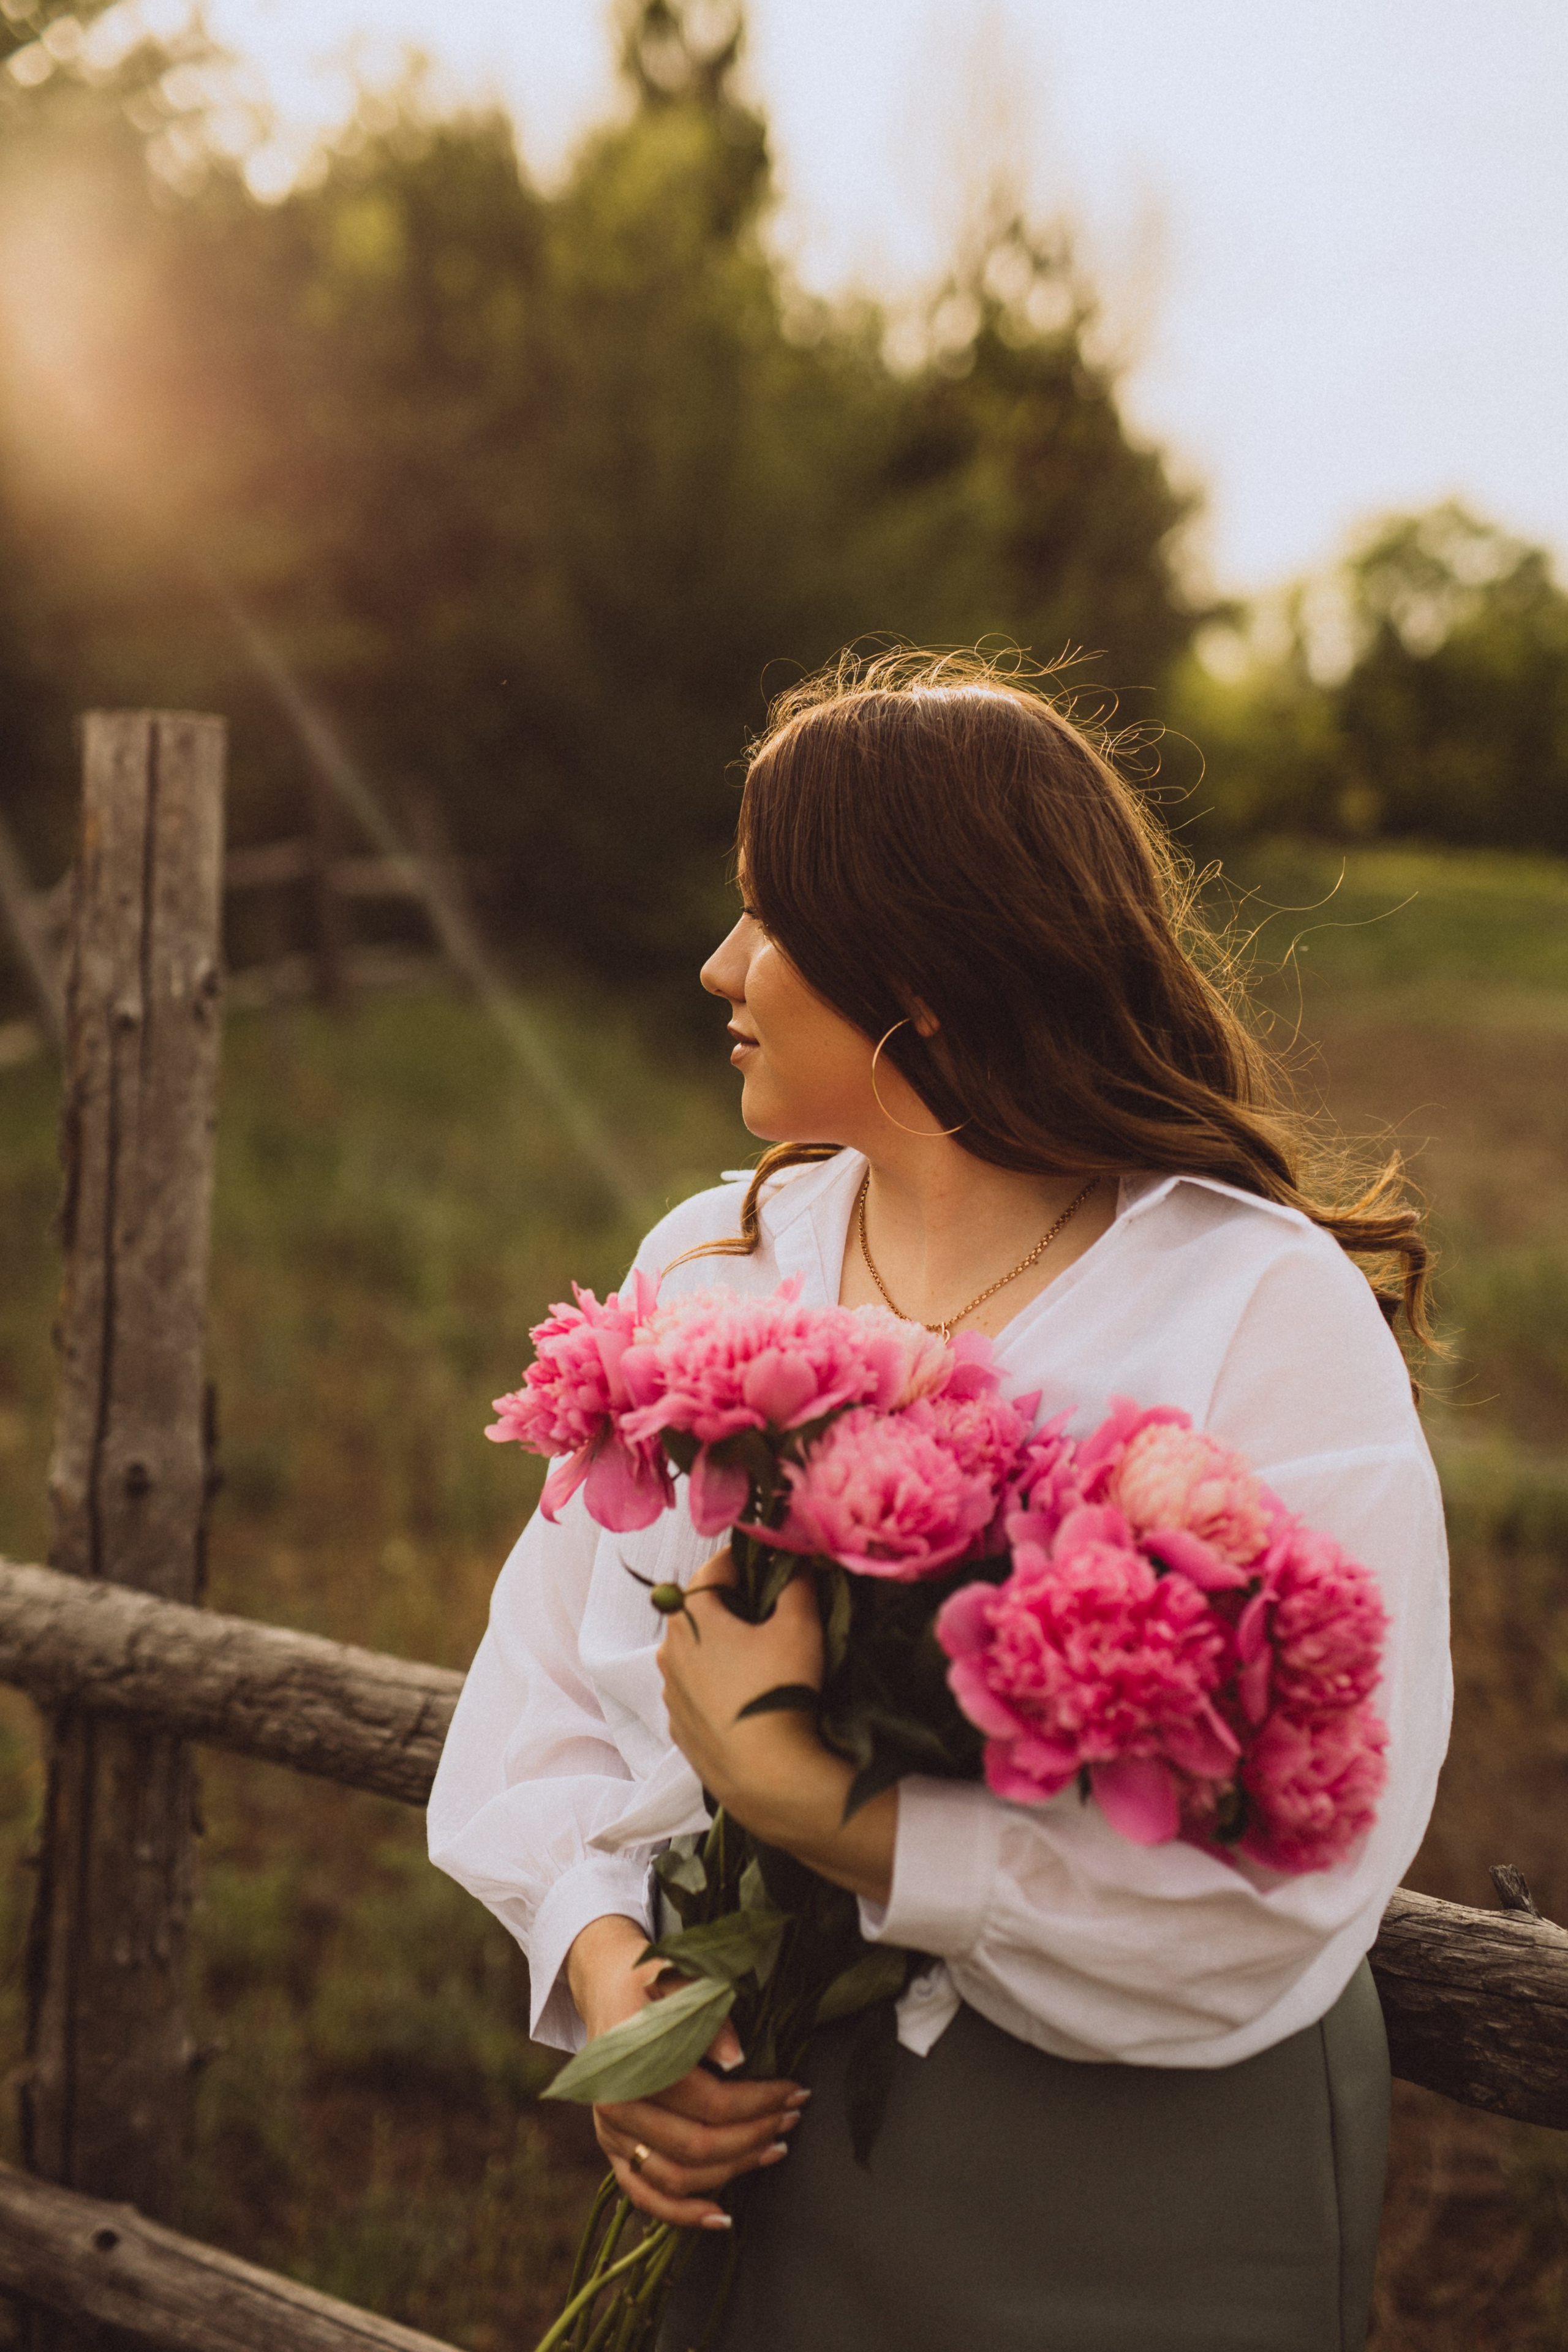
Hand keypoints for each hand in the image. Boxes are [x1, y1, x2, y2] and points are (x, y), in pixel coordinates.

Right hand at [565, 1912, 805, 2227]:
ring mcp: (611, 2134)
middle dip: (754, 2137)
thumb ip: (707, 2016)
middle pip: (697, 2146)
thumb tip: (738, 2059)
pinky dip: (682, 2214)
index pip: (709, 2101)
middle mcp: (616, 2107)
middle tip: (792, 2118)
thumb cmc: (651, 1980)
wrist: (607, 1987)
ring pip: (677, 2178)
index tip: (795, 2092)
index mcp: (632, 2064)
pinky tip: (721, 2217)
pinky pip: (644, 2196)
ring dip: (733, 2173)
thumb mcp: (680, 1978)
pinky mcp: (612, 2150)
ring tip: (774, 2150)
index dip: (759, 2103)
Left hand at [655, 1547, 823, 1811]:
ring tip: (764, 1658)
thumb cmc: (780, 1689)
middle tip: (773, 1608)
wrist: (768, 1777)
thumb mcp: (800, 1625)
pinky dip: (719, 1687)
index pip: (713, 1569)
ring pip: (697, 1655)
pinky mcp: (680, 1730)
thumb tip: (799, 1560)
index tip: (770, 1558)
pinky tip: (750, 1698)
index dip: (744, 1558)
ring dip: (724, 1648)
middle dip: (734, 1605)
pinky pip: (699, 1694)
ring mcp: (672, 1695)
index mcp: (690, 1618)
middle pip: (700, 1613)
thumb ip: (799, 1584)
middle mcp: (669, 1652)